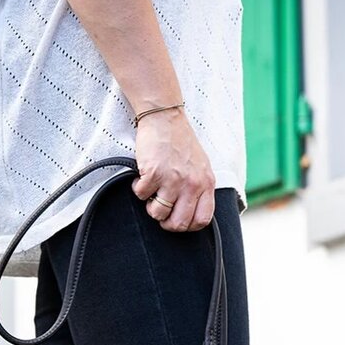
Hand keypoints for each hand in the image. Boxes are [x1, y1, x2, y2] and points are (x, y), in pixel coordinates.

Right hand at [131, 106, 215, 231]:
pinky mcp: (153, 173)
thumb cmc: (182, 142)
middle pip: (179, 223)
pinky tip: (144, 176)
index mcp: (206, 184)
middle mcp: (192, 184)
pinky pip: (141, 195)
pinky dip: (138, 189)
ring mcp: (172, 180)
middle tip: (161, 211)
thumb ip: (200, 189)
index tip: (178, 220)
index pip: (202, 220)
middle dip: (166, 223)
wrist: (165, 118)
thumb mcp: (201, 167)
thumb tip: (192, 213)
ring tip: (152, 191)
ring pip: (158, 213)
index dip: (188, 226)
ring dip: (150, 205)